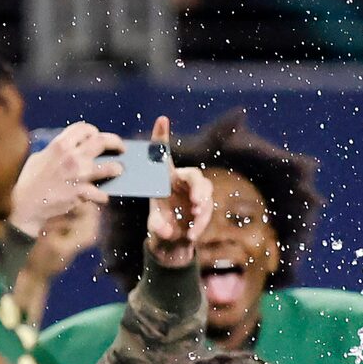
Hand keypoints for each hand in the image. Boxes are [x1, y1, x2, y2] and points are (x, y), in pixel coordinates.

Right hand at [10, 122, 121, 242]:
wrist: (25, 204)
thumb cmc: (31, 180)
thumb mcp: (41, 157)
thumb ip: (58, 150)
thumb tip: (72, 147)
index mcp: (60, 144)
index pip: (83, 128)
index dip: (93, 130)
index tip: (97, 136)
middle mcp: (71, 156)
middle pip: (102, 141)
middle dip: (116, 143)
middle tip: (121, 148)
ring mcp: (78, 175)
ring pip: (110, 168)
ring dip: (117, 169)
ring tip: (118, 170)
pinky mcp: (81, 193)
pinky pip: (102, 194)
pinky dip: (103, 196)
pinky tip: (102, 197)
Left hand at [143, 118, 213, 268]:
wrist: (174, 244)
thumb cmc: (161, 227)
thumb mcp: (155, 226)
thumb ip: (158, 226)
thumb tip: (165, 229)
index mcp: (164, 178)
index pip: (163, 155)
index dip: (163, 136)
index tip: (162, 119)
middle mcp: (181, 182)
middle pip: (194, 176)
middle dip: (198, 187)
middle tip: (197, 202)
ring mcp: (196, 193)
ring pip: (205, 191)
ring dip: (203, 203)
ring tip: (196, 217)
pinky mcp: (206, 205)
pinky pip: (207, 209)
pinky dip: (200, 223)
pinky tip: (192, 235)